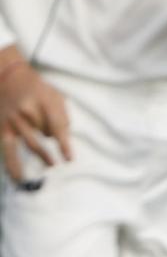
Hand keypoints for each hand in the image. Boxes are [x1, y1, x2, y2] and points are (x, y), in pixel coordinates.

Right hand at [0, 52, 72, 183]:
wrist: (7, 77)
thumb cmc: (37, 89)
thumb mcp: (55, 95)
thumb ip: (62, 116)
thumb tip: (62, 140)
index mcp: (43, 100)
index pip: (56, 125)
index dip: (64, 144)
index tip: (69, 159)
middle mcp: (26, 110)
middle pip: (45, 133)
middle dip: (54, 143)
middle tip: (60, 158)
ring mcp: (13, 120)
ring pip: (30, 143)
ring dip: (42, 156)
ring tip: (51, 166)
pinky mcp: (2, 128)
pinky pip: (8, 150)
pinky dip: (12, 165)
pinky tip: (18, 179)